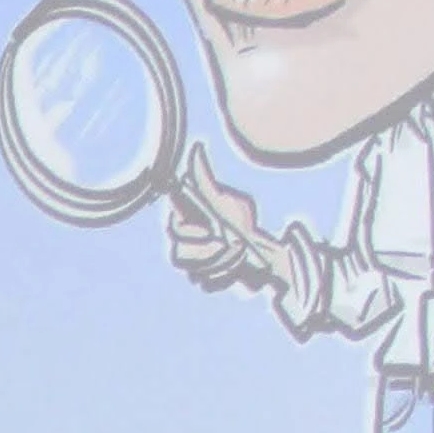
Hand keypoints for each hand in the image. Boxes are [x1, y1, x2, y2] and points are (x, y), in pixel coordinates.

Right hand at [166, 146, 278, 291]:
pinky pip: (206, 285)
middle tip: (232, 247)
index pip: (174, 229)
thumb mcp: (226, 199)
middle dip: (208, 254)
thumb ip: (206, 178)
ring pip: (193, 273)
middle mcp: (184, 245)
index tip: (214, 231)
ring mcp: (193, 265)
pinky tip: (238, 271)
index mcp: (186, 223)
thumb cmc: (240, 221)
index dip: (191, 232)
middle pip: (179, 256)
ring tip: (240, 257)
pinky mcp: (205, 282)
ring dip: (220, 265)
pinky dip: (225, 279)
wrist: (259, 247)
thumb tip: (196, 147)